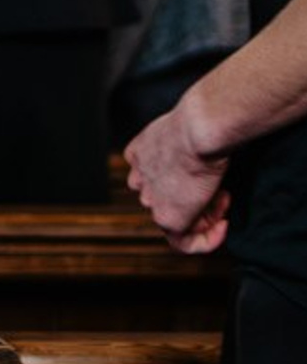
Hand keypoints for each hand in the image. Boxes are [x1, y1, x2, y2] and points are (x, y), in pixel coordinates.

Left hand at [126, 97, 231, 252]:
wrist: (198, 129)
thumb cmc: (200, 121)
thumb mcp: (187, 127)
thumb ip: (187, 140)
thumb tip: (208, 143)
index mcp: (139, 154)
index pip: (153, 176)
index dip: (184, 179)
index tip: (206, 172)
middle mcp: (139, 178)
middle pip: (164, 197)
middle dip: (194, 196)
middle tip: (219, 186)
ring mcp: (151, 200)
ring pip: (174, 217)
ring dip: (203, 213)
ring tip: (221, 196)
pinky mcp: (167, 218)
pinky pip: (182, 243)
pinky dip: (206, 240)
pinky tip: (223, 225)